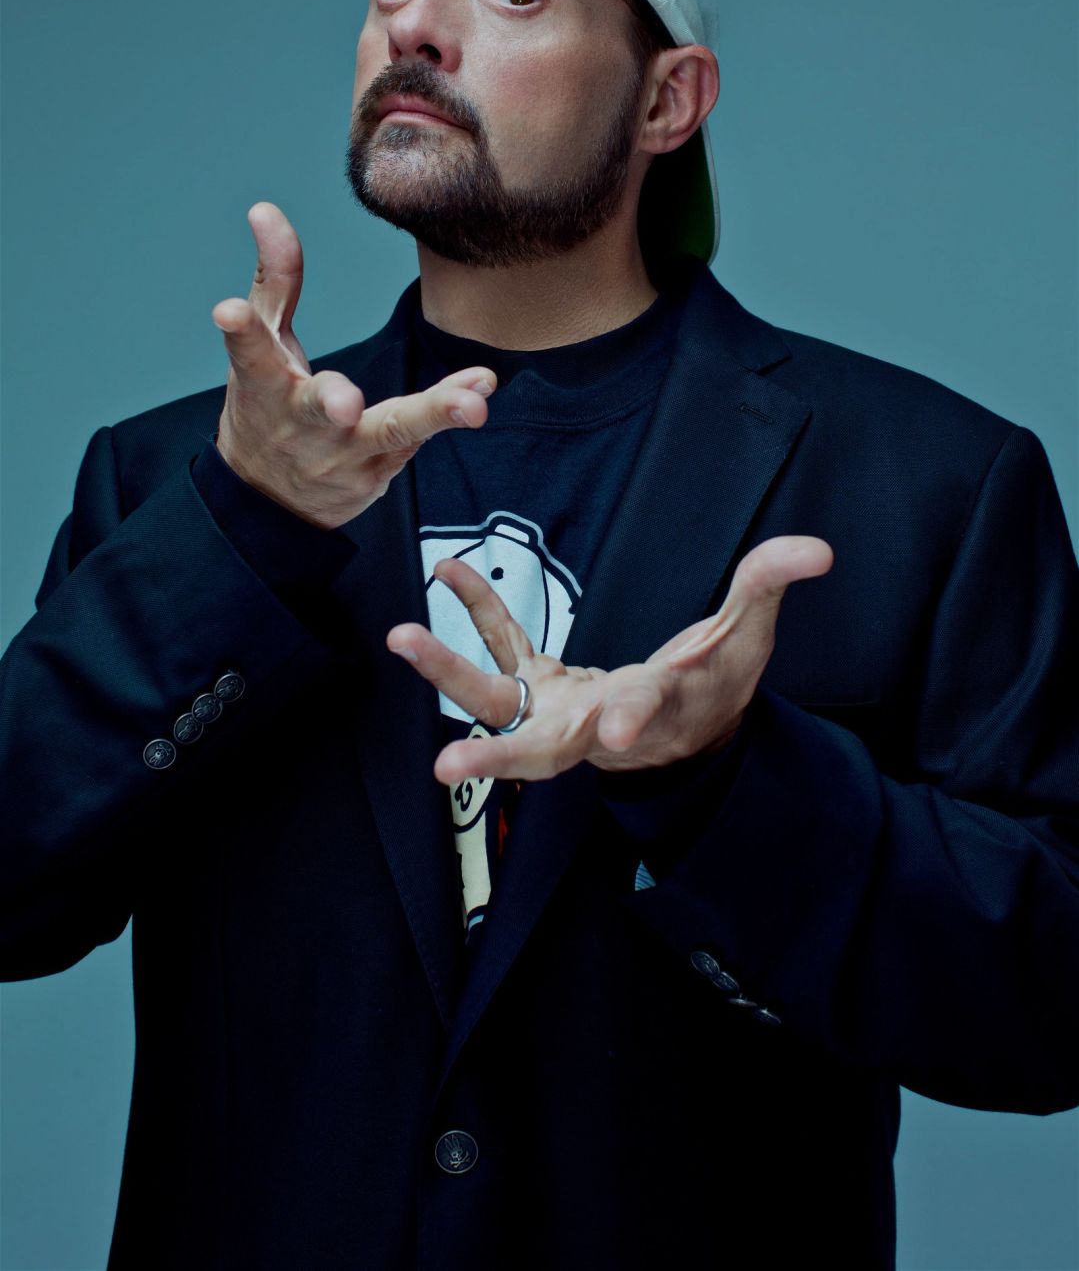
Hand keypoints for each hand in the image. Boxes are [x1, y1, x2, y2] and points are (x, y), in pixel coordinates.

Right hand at [211, 202, 496, 529]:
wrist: (270, 502)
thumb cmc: (267, 406)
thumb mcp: (264, 345)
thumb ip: (275, 278)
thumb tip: (266, 209)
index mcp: (262, 386)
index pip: (248, 355)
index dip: (239, 332)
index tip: (228, 311)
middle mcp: (300, 423)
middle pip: (317, 408)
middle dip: (331, 402)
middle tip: (345, 402)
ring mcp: (342, 453)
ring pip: (390, 431)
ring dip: (433, 414)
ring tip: (473, 404)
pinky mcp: (378, 471)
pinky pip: (418, 437)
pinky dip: (449, 412)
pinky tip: (480, 389)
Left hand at [386, 535, 833, 783]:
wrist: (688, 726)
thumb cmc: (719, 683)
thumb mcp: (747, 636)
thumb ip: (767, 586)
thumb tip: (816, 549)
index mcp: (655, 713)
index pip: (645, 719)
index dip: (635, 719)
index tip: (620, 723)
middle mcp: (594, 727)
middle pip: (541, 749)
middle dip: (498, 756)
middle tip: (448, 767)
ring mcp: (559, 712)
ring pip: (498, 704)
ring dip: (449, 675)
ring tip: (403, 637)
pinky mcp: (542, 688)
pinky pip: (502, 652)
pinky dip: (474, 615)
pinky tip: (448, 571)